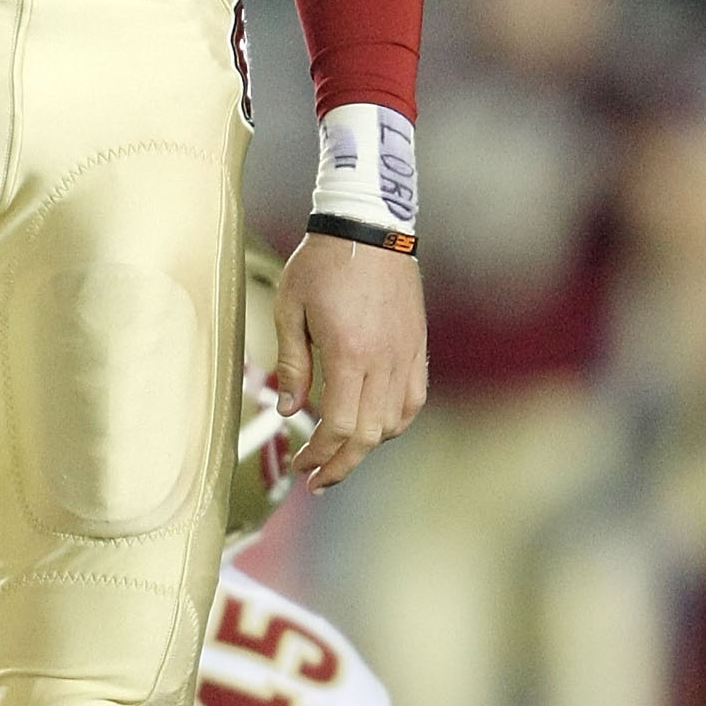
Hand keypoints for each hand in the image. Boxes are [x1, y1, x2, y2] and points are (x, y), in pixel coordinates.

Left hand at [274, 234, 425, 490]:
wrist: (369, 226)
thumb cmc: (322, 263)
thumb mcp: (291, 308)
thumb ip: (291, 363)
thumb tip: (289, 411)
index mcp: (349, 353)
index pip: (340, 425)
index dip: (320, 454)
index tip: (301, 466)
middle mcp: (383, 360)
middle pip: (369, 434)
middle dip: (341, 464)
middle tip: (317, 478)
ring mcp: (405, 354)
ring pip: (394, 421)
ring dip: (367, 444)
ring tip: (340, 452)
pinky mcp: (417, 346)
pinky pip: (413, 398)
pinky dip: (395, 421)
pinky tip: (375, 425)